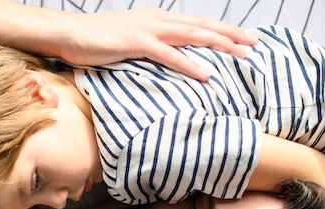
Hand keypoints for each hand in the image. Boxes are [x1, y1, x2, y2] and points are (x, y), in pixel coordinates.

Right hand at [58, 8, 258, 80]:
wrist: (70, 34)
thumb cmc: (96, 41)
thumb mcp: (129, 43)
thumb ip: (148, 48)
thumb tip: (163, 60)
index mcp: (157, 19)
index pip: (196, 24)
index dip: (220, 30)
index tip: (241, 39)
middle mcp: (158, 20)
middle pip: (202, 26)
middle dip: (230, 34)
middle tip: (254, 43)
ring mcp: (148, 29)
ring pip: (192, 35)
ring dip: (219, 45)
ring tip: (241, 55)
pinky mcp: (136, 43)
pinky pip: (169, 54)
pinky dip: (189, 64)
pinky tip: (206, 73)